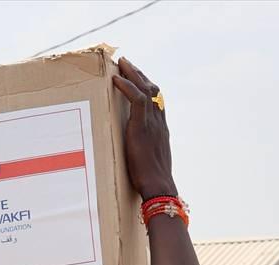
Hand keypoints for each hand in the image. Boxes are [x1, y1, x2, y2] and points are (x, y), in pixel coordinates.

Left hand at [113, 58, 174, 199]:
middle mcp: (159, 122)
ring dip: (133, 74)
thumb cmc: (153, 182)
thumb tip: (136, 154)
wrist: (159, 187)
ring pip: (145, 89)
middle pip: (153, 90)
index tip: (139, 77)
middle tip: (127, 63)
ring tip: (121, 63)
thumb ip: (145, 152)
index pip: (158, 101)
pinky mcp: (142, 127)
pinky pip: (136, 100)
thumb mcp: (151, 162)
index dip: (148, 86)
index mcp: (162, 129)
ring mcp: (152, 123)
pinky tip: (116, 79)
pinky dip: (126, 87)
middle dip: (140, 74)